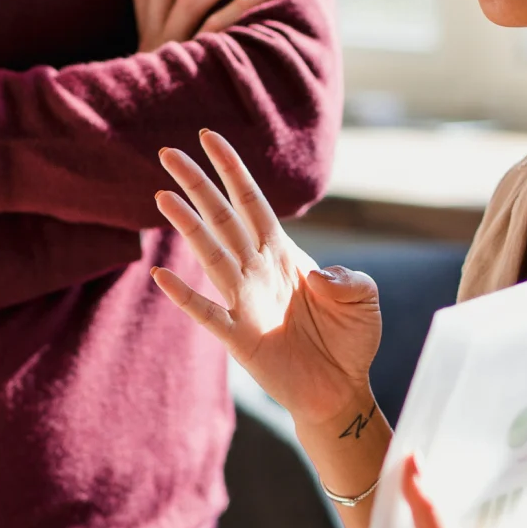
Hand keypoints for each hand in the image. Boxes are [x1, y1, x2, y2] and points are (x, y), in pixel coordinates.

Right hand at [153, 129, 380, 430]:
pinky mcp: (239, 337)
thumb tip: (315, 274)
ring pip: (211, 255)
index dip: (231, 170)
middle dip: (197, 185)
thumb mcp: (364, 298)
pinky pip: (207, 312)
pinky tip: (162, 275)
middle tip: (167, 154)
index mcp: (283, 253)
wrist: (340, 389)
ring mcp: (244, 301)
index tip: (208, 137)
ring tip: (163, 197)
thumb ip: (348, 278)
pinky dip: (185, 295)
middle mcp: (258, 270)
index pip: (251, 202)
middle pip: (221, 218)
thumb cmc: (350, 339)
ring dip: (188, 226)